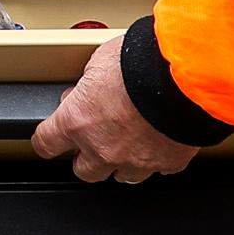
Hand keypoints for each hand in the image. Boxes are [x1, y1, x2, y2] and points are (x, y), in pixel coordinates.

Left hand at [31, 32, 202, 184]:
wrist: (187, 77)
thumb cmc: (143, 62)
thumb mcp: (101, 59)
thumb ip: (91, 80)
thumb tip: (90, 84)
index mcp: (78, 121)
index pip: (46, 143)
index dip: (47, 140)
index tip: (50, 138)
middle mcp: (103, 147)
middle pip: (83, 169)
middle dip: (87, 155)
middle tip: (95, 136)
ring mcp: (135, 160)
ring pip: (121, 175)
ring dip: (121, 160)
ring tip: (131, 138)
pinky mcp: (167, 163)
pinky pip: (157, 168)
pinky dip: (156, 157)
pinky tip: (160, 139)